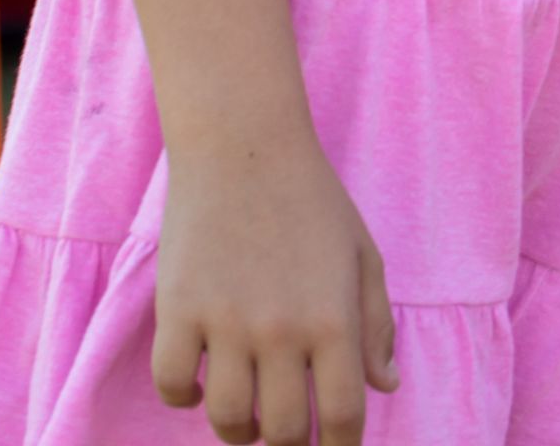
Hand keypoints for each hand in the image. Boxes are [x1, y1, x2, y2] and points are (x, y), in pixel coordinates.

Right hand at [155, 129, 398, 443]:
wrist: (244, 143)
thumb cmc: (311, 198)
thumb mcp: (361, 253)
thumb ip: (376, 324)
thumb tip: (386, 387)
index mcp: (334, 318)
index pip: (342, 417)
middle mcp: (281, 329)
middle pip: (285, 432)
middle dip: (290, 441)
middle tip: (285, 424)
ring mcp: (226, 322)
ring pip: (229, 421)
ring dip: (240, 428)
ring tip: (247, 407)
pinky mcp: (178, 309)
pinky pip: (173, 385)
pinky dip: (185, 396)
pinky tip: (202, 379)